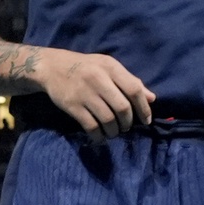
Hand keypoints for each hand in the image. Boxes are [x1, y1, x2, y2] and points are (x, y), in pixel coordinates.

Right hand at [36, 46, 154, 137]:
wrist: (52, 67)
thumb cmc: (86, 67)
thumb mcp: (108, 67)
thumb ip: (130, 81)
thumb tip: (152, 99)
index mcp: (110, 67)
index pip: (134, 89)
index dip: (143, 108)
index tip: (146, 121)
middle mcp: (98, 79)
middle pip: (122, 108)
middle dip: (128, 122)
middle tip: (126, 127)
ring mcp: (84, 93)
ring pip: (108, 119)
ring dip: (114, 131)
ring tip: (113, 132)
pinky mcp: (72, 105)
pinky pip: (91, 126)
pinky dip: (98, 135)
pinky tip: (100, 137)